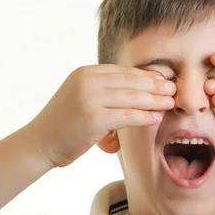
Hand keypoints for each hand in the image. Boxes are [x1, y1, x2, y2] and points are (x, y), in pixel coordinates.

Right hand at [27, 65, 174, 167]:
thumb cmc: (64, 124)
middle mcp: (87, 81)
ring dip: (154, 100)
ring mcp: (89, 98)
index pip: (123, 71)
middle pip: (130, 81)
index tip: (164, 79)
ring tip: (170, 103)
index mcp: (85, 73)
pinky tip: (156, 117)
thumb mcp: (81, 97)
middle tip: (174, 89)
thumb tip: (134, 90)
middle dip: (155, 85)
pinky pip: (126, 116)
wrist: (40, 142)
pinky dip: (144, 116)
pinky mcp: (93, 118)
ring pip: (131, 97)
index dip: (146, 75)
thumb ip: (102, 90)